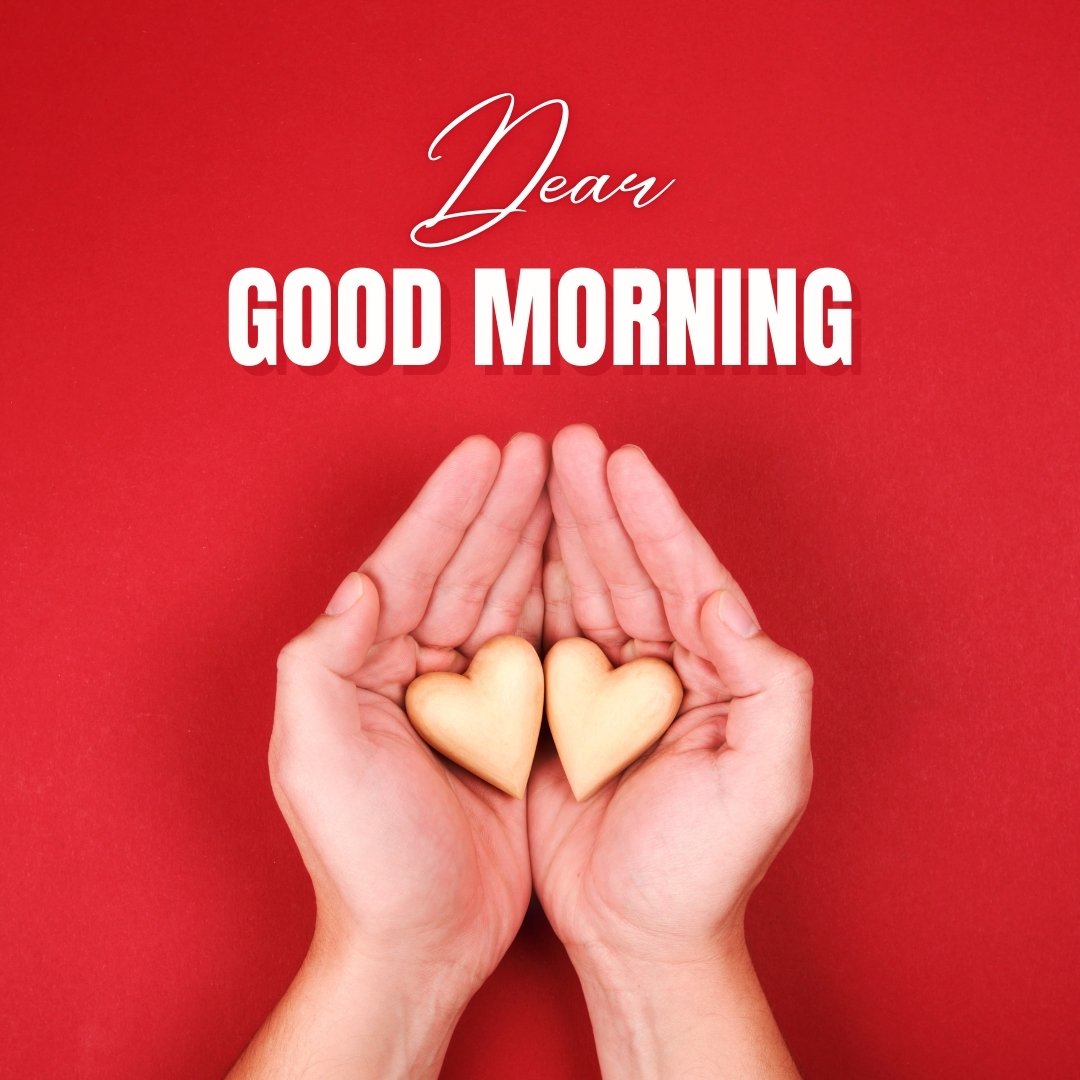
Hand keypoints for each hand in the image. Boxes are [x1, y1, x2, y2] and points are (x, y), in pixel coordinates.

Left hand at [231, 433, 549, 1078]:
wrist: (419, 940)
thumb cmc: (364, 858)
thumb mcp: (318, 760)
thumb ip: (323, 663)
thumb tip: (360, 583)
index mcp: (364, 665)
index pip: (411, 566)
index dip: (448, 507)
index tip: (485, 453)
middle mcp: (413, 667)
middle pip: (464, 567)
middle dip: (500, 505)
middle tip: (540, 448)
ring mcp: (466, 693)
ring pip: (503, 594)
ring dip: (531, 537)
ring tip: (563, 482)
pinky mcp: (510, 723)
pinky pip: (536, 644)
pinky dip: (556, 597)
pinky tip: (578, 560)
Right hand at [528, 424, 811, 1076]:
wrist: (641, 937)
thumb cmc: (707, 869)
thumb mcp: (767, 781)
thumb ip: (768, 684)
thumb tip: (722, 599)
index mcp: (720, 673)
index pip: (685, 577)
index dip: (654, 518)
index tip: (621, 462)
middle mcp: (667, 669)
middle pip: (630, 569)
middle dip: (599, 505)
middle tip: (568, 444)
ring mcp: (610, 687)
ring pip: (584, 590)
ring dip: (563, 531)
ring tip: (536, 472)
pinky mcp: (562, 712)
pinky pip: (543, 635)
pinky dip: (529, 588)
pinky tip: (512, 545)